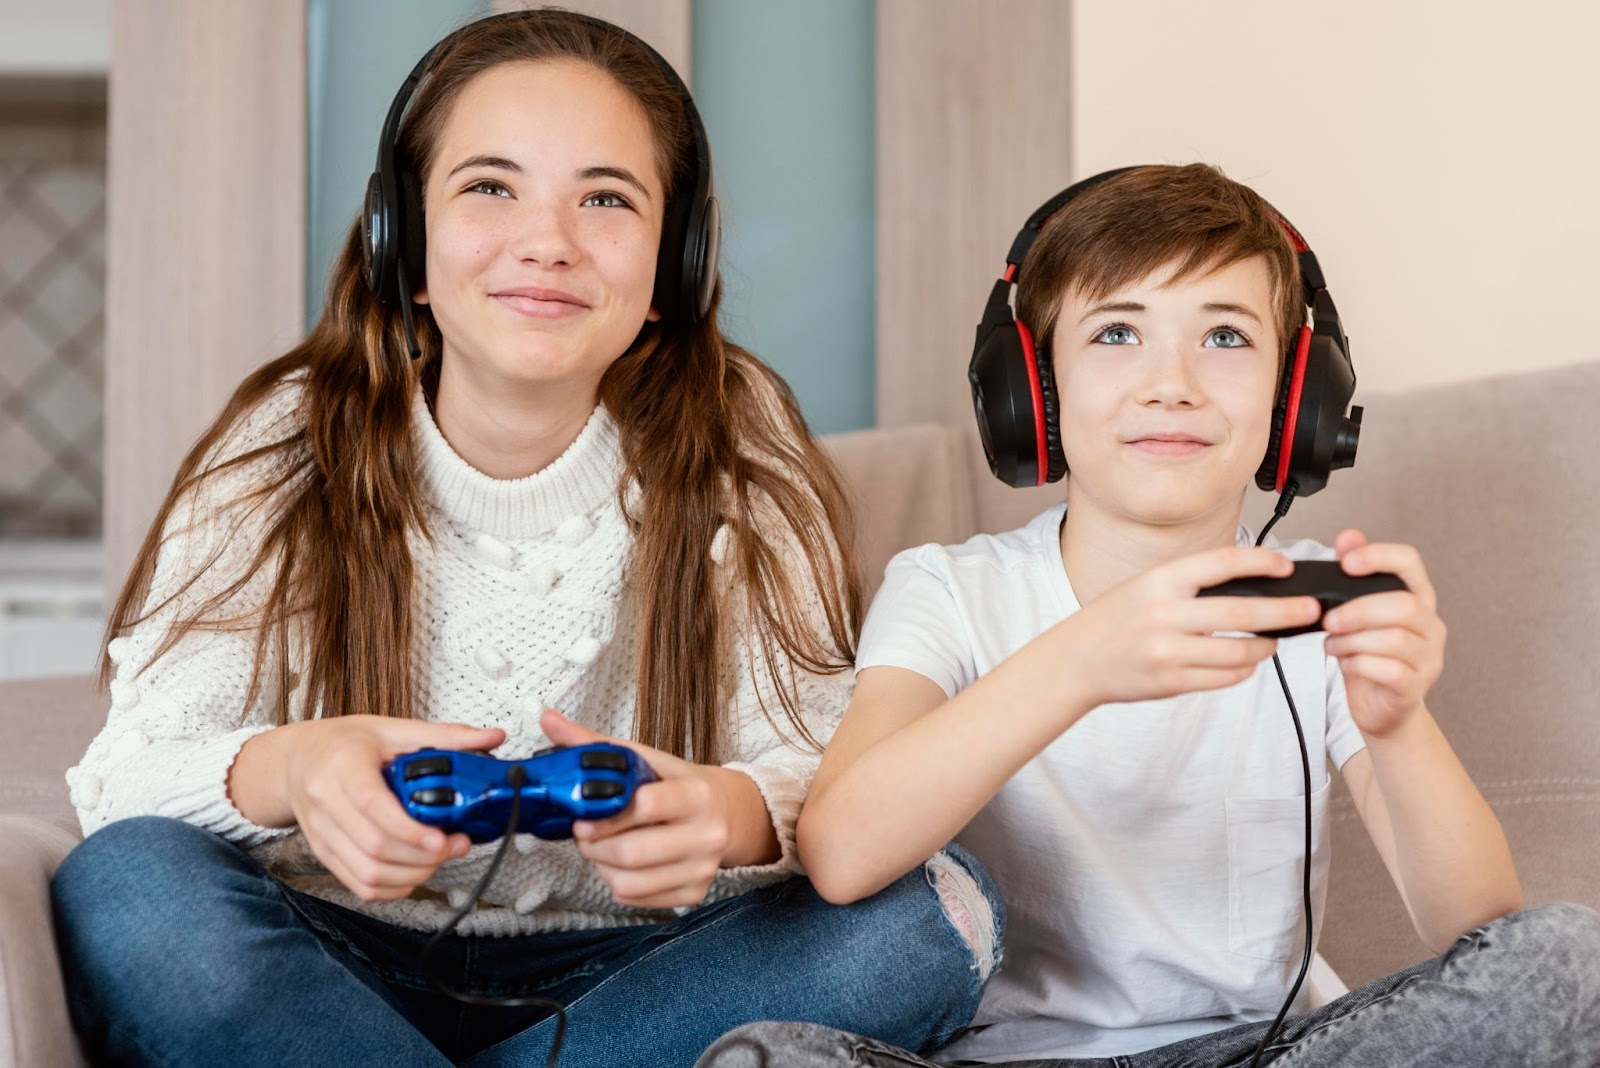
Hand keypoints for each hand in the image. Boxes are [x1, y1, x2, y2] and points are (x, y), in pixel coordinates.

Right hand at [276, 716, 505, 901]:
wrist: (297, 759)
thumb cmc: (346, 742)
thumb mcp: (393, 728)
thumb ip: (445, 736)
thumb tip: (494, 736)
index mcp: (343, 766)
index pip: (372, 806)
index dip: (409, 830)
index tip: (442, 838)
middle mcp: (325, 803)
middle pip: (374, 847)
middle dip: (422, 856)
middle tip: (456, 845)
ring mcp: (321, 834)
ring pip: (367, 872)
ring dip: (412, 874)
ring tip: (440, 858)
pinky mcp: (324, 854)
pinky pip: (358, 885)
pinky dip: (392, 888)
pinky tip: (415, 873)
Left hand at [542, 709, 744, 908]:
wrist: (725, 812)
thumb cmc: (675, 783)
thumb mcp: (644, 759)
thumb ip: (594, 743)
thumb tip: (548, 719)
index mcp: (696, 793)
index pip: (647, 806)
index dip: (606, 815)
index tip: (584, 815)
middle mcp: (707, 834)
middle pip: (632, 852)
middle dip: (595, 846)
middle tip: (584, 835)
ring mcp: (702, 868)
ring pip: (629, 883)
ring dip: (601, 867)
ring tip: (600, 849)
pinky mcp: (694, 894)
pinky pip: (636, 899)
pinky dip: (617, 884)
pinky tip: (620, 865)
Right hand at [1057, 546, 1323, 707]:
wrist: (1074, 660)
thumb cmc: (1114, 619)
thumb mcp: (1145, 586)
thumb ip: (1190, 585)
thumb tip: (1250, 586)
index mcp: (1160, 580)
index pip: (1224, 563)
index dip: (1262, 562)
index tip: (1286, 566)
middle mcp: (1165, 613)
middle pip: (1244, 611)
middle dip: (1286, 611)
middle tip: (1310, 610)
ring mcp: (1168, 651)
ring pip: (1240, 652)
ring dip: (1265, 647)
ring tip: (1273, 642)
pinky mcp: (1170, 682)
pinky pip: (1223, 678)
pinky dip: (1242, 671)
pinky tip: (1245, 663)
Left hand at [1321, 529, 1444, 736]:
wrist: (1382, 708)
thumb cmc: (1369, 656)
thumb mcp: (1357, 615)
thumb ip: (1353, 579)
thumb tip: (1347, 538)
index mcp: (1416, 598)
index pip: (1409, 562)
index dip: (1379, 556)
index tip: (1346, 563)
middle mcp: (1430, 625)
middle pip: (1402, 605)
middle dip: (1357, 610)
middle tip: (1328, 620)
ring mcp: (1428, 657)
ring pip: (1394, 639)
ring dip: (1353, 640)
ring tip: (1332, 644)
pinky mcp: (1415, 686)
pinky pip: (1389, 670)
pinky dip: (1358, 664)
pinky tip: (1345, 663)